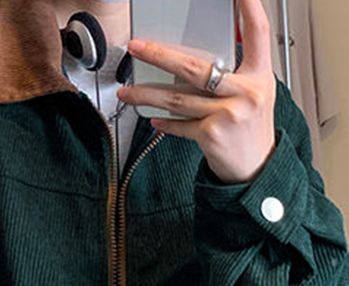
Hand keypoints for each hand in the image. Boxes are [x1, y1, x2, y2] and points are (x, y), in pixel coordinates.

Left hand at [117, 0, 276, 184]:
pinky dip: (164, 123)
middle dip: (159, 55)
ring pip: (177, 98)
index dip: (250, 10)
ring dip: (147, 94)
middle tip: (137, 47)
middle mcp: (246, 92)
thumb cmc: (250, 129)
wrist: (255, 168)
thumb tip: (194, 61)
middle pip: (195, 67)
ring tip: (128, 91)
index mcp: (259, 76)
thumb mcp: (254, 94)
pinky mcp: (211, 135)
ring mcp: (228, 114)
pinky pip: (180, 124)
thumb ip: (233, 74)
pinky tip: (152, 118)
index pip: (257, 34)